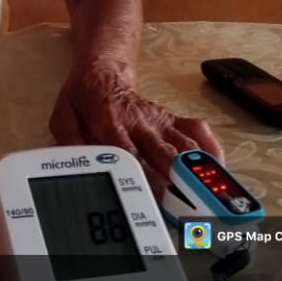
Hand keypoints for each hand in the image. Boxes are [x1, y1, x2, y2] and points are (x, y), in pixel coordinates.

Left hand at [49, 63, 224, 194]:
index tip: (157, 199)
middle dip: (179, 183)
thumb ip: (68, 138)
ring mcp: (159, 121)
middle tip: (191, 208)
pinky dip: (210, 148)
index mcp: (111, 122)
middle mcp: (140, 122)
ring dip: (199, 171)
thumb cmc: (83, 97)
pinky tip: (218, 168)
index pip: (131, 155)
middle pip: (165, 155)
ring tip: (212, 196)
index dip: (146, 178)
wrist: (103, 71)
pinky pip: (196, 130)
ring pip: (186, 145)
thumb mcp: (63, 115)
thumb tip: (79, 159)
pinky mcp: (171, 119)